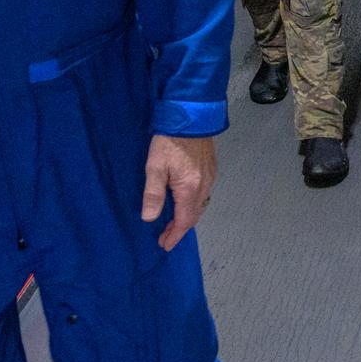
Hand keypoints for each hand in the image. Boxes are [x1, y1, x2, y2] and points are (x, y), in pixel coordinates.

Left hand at [141, 134, 217, 251]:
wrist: (191, 117)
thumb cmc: (169, 141)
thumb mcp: (155, 167)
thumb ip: (153, 194)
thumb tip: (149, 218)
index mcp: (189, 189)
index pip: (184, 221)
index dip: (174, 235)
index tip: (164, 245)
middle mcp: (204, 186)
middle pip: (194, 216)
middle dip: (180, 229)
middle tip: (165, 235)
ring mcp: (210, 177)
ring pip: (200, 205)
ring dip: (187, 217)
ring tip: (172, 221)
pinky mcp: (211, 169)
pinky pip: (204, 194)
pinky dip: (193, 204)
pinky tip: (184, 201)